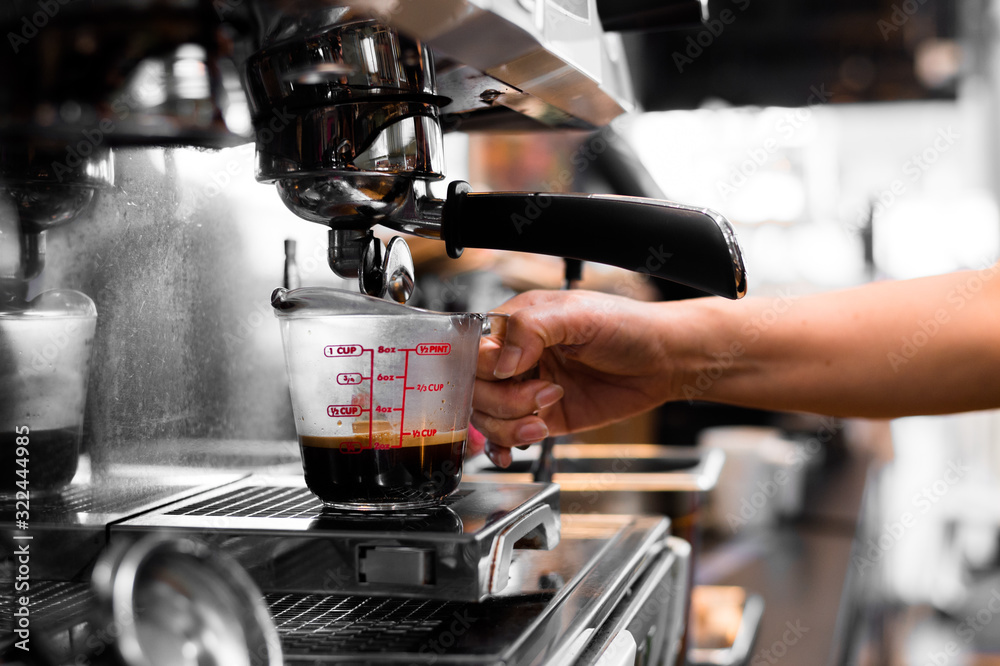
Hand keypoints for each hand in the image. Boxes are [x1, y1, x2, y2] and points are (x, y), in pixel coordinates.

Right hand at [472, 290, 682, 466]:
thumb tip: (502, 360)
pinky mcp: (543, 417)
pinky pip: (506, 436)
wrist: (664, 362)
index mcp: (516, 324)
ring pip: (488, 416)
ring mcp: (527, 389)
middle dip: (505, 400)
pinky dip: (502, 447)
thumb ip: (532, 328)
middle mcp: (516, 357)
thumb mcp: (578, 314)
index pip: (474, 350)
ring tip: (545, 416)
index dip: (486, 367)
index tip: (513, 371)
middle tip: (544, 393)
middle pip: (476, 388)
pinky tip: (513, 451)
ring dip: (511, 424)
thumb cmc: (627, 326)